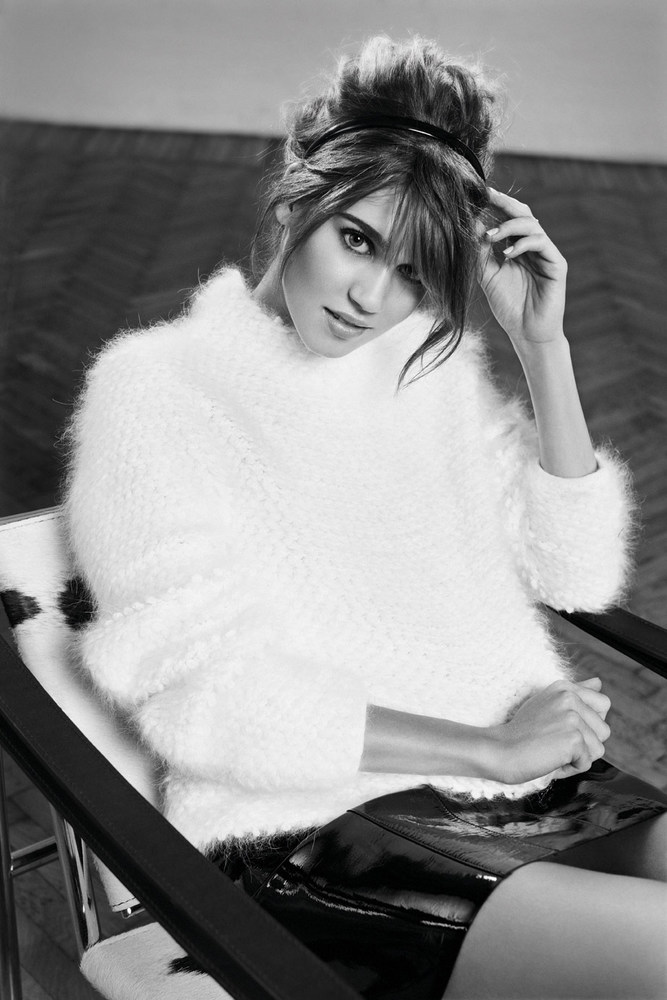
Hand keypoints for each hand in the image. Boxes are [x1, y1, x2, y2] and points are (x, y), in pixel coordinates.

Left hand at [478, 188, 567, 348]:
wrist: (527, 333)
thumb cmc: (509, 307)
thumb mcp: (488, 276)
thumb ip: (481, 253)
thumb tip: (472, 225)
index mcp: (517, 248)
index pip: (508, 219)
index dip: (495, 206)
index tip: (476, 196)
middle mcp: (533, 247)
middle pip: (523, 214)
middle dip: (505, 203)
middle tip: (486, 196)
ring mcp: (546, 254)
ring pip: (532, 225)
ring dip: (509, 226)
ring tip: (491, 237)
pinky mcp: (556, 264)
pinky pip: (541, 243)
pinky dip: (522, 244)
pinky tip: (507, 254)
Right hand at [487, 677, 610, 784]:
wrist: (500, 750)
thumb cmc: (521, 732)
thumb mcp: (547, 705)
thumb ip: (576, 693)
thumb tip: (598, 682)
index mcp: (565, 687)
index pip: (603, 704)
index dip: (589, 723)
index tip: (562, 727)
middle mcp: (570, 697)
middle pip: (604, 730)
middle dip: (585, 743)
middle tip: (555, 741)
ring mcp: (572, 717)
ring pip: (598, 749)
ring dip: (577, 757)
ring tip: (552, 750)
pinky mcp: (573, 738)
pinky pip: (587, 763)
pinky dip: (569, 768)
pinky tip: (549, 759)